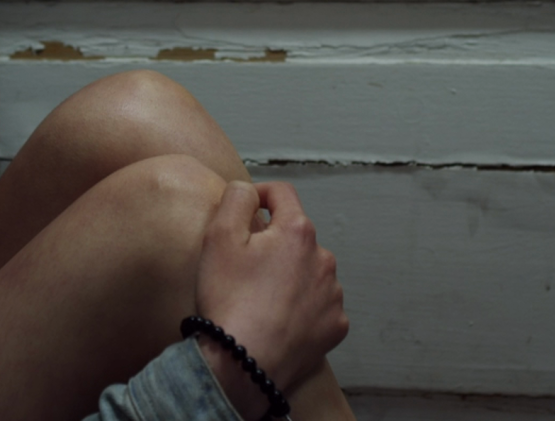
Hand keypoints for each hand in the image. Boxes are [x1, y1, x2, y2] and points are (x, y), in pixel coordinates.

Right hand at [194, 181, 347, 416]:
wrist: (241, 365)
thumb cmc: (228, 300)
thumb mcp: (219, 236)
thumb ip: (236, 198)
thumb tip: (249, 189)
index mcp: (298, 232)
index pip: (282, 194)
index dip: (259, 195)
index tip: (243, 210)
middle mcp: (324, 259)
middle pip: (296, 235)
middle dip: (273, 242)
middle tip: (244, 264)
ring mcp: (332, 295)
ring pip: (308, 270)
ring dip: (289, 274)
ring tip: (260, 296)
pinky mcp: (335, 327)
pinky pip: (318, 304)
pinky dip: (301, 306)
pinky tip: (277, 318)